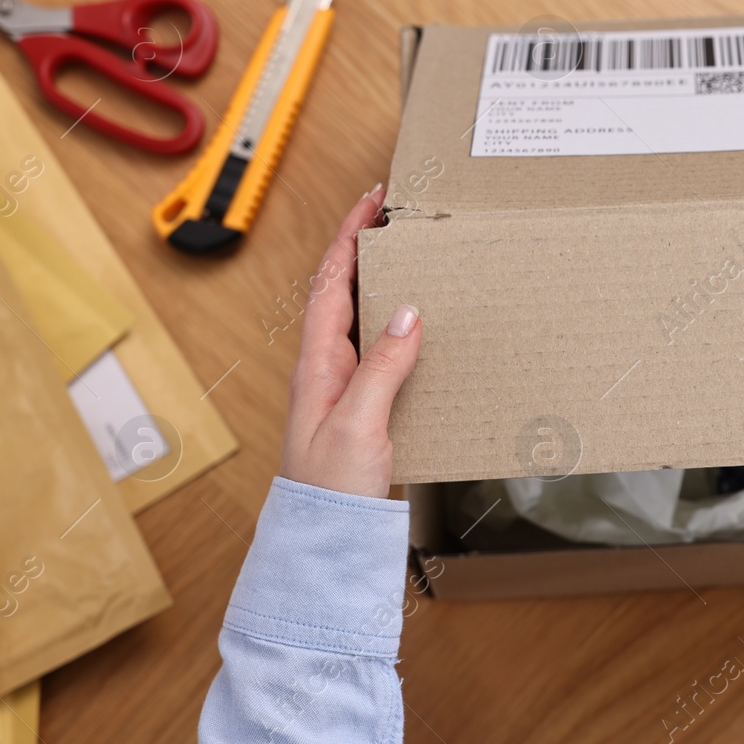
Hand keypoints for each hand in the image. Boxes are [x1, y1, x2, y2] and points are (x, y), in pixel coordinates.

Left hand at [280, 184, 420, 498]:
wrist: (324, 543)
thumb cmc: (329, 492)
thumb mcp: (358, 425)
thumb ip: (381, 368)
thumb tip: (407, 312)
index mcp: (316, 365)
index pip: (330, 284)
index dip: (349, 237)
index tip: (374, 201)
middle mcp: (327, 369)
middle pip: (344, 292)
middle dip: (368, 249)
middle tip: (400, 218)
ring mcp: (345, 389)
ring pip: (365, 320)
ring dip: (387, 284)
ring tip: (417, 258)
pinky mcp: (366, 408)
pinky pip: (383, 352)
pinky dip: (404, 327)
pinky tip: (427, 328)